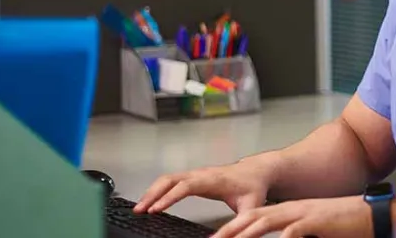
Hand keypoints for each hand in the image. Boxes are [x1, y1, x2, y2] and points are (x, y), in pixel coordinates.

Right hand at [133, 160, 271, 215]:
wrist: (257, 171)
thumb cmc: (253, 187)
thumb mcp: (251, 207)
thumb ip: (241, 224)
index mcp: (213, 180)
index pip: (185, 186)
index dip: (169, 197)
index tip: (155, 209)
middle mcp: (202, 174)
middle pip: (170, 179)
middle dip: (152, 193)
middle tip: (139, 210)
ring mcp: (196, 173)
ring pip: (168, 178)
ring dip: (152, 191)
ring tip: (139, 208)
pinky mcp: (193, 176)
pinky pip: (171, 180)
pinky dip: (157, 189)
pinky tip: (151, 201)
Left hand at [210, 196, 371, 237]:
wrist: (372, 215)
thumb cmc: (344, 226)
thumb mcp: (312, 231)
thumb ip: (293, 236)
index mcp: (289, 211)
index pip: (253, 217)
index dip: (232, 228)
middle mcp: (292, 209)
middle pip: (253, 217)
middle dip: (229, 230)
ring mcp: (303, 213)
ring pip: (266, 221)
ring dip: (244, 233)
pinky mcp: (316, 221)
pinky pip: (292, 231)